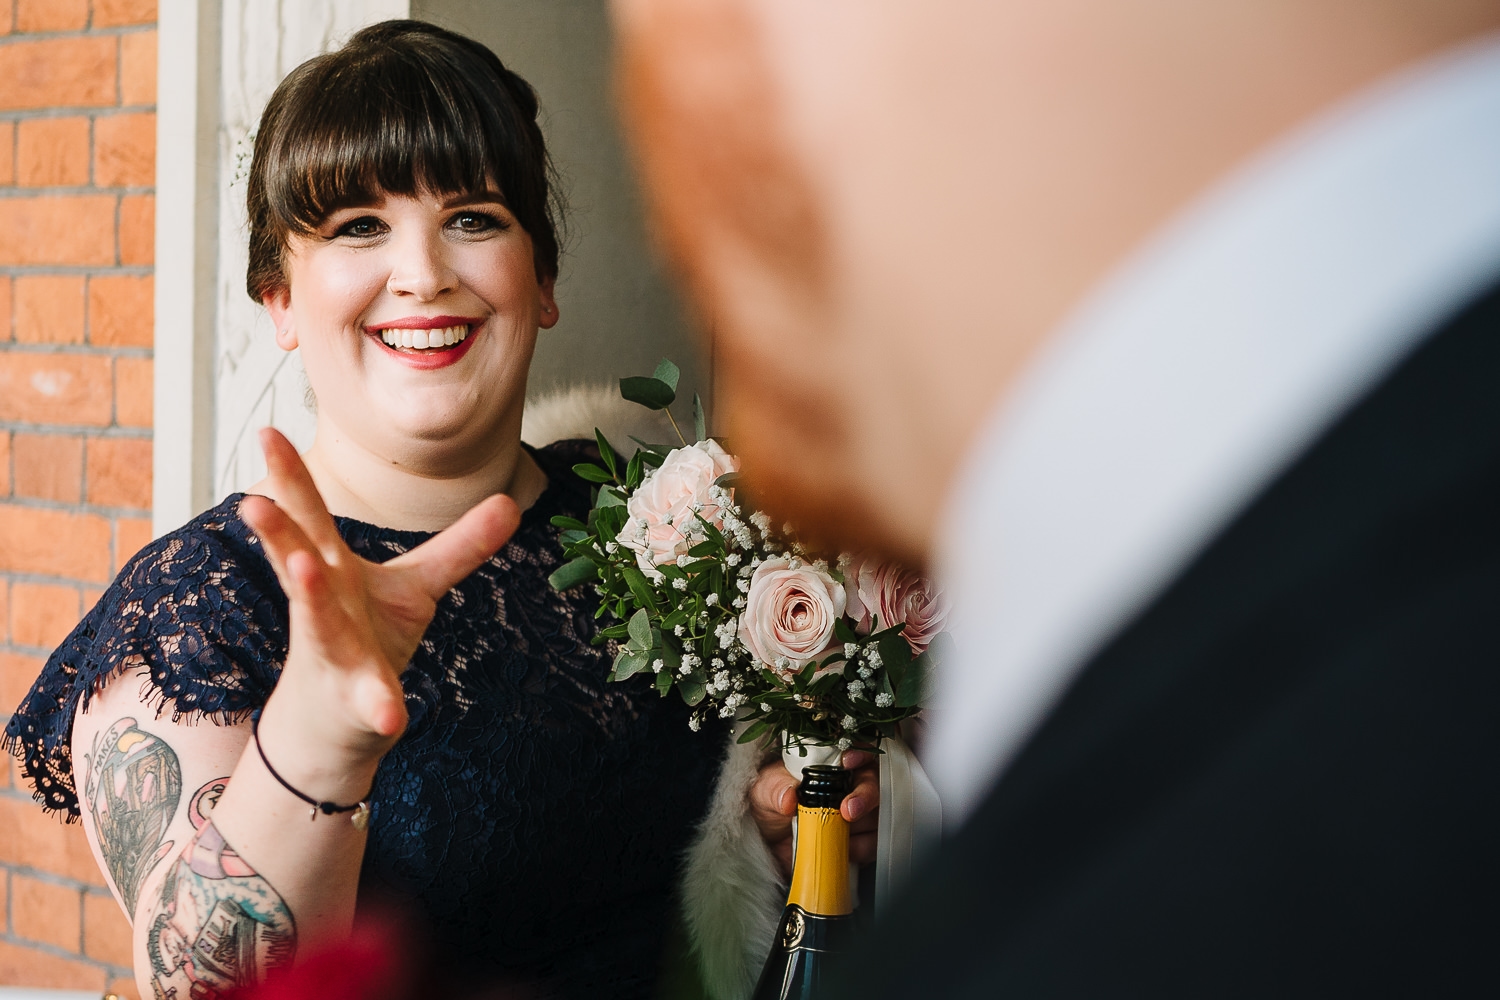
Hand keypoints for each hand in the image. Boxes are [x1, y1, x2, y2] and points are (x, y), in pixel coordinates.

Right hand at [240, 429, 519, 782]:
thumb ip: (460, 547)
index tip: (266, 430)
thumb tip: (511, 502)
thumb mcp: (417, 586)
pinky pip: (368, 702)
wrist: (338, 721)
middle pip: (296, 561)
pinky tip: (395, 718)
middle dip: (277, 531)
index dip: (290, 476)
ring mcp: (333, 653)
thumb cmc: (369, 636)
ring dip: (313, 600)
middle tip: (253, 500)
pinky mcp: (353, 700)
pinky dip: (381, 707)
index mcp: (333, 569)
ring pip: (318, 627)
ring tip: (303, 570)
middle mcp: (322, 605)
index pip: (308, 516)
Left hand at [750, 750, 879, 878]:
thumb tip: (788, 797)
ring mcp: (859, 813)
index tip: (849, 761)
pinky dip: (861, 847)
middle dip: (866, 795)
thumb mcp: (764, 791)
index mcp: (831, 764)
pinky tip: (842, 849)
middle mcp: (851, 784)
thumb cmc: (771, 806)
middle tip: (848, 810)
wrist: (770, 844)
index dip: (860, 752)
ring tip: (837, 835)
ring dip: (862, 825)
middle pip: (874, 782)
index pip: (856, 750)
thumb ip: (776, 789)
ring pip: (878, 814)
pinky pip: (873, 843)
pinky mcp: (862, 839)